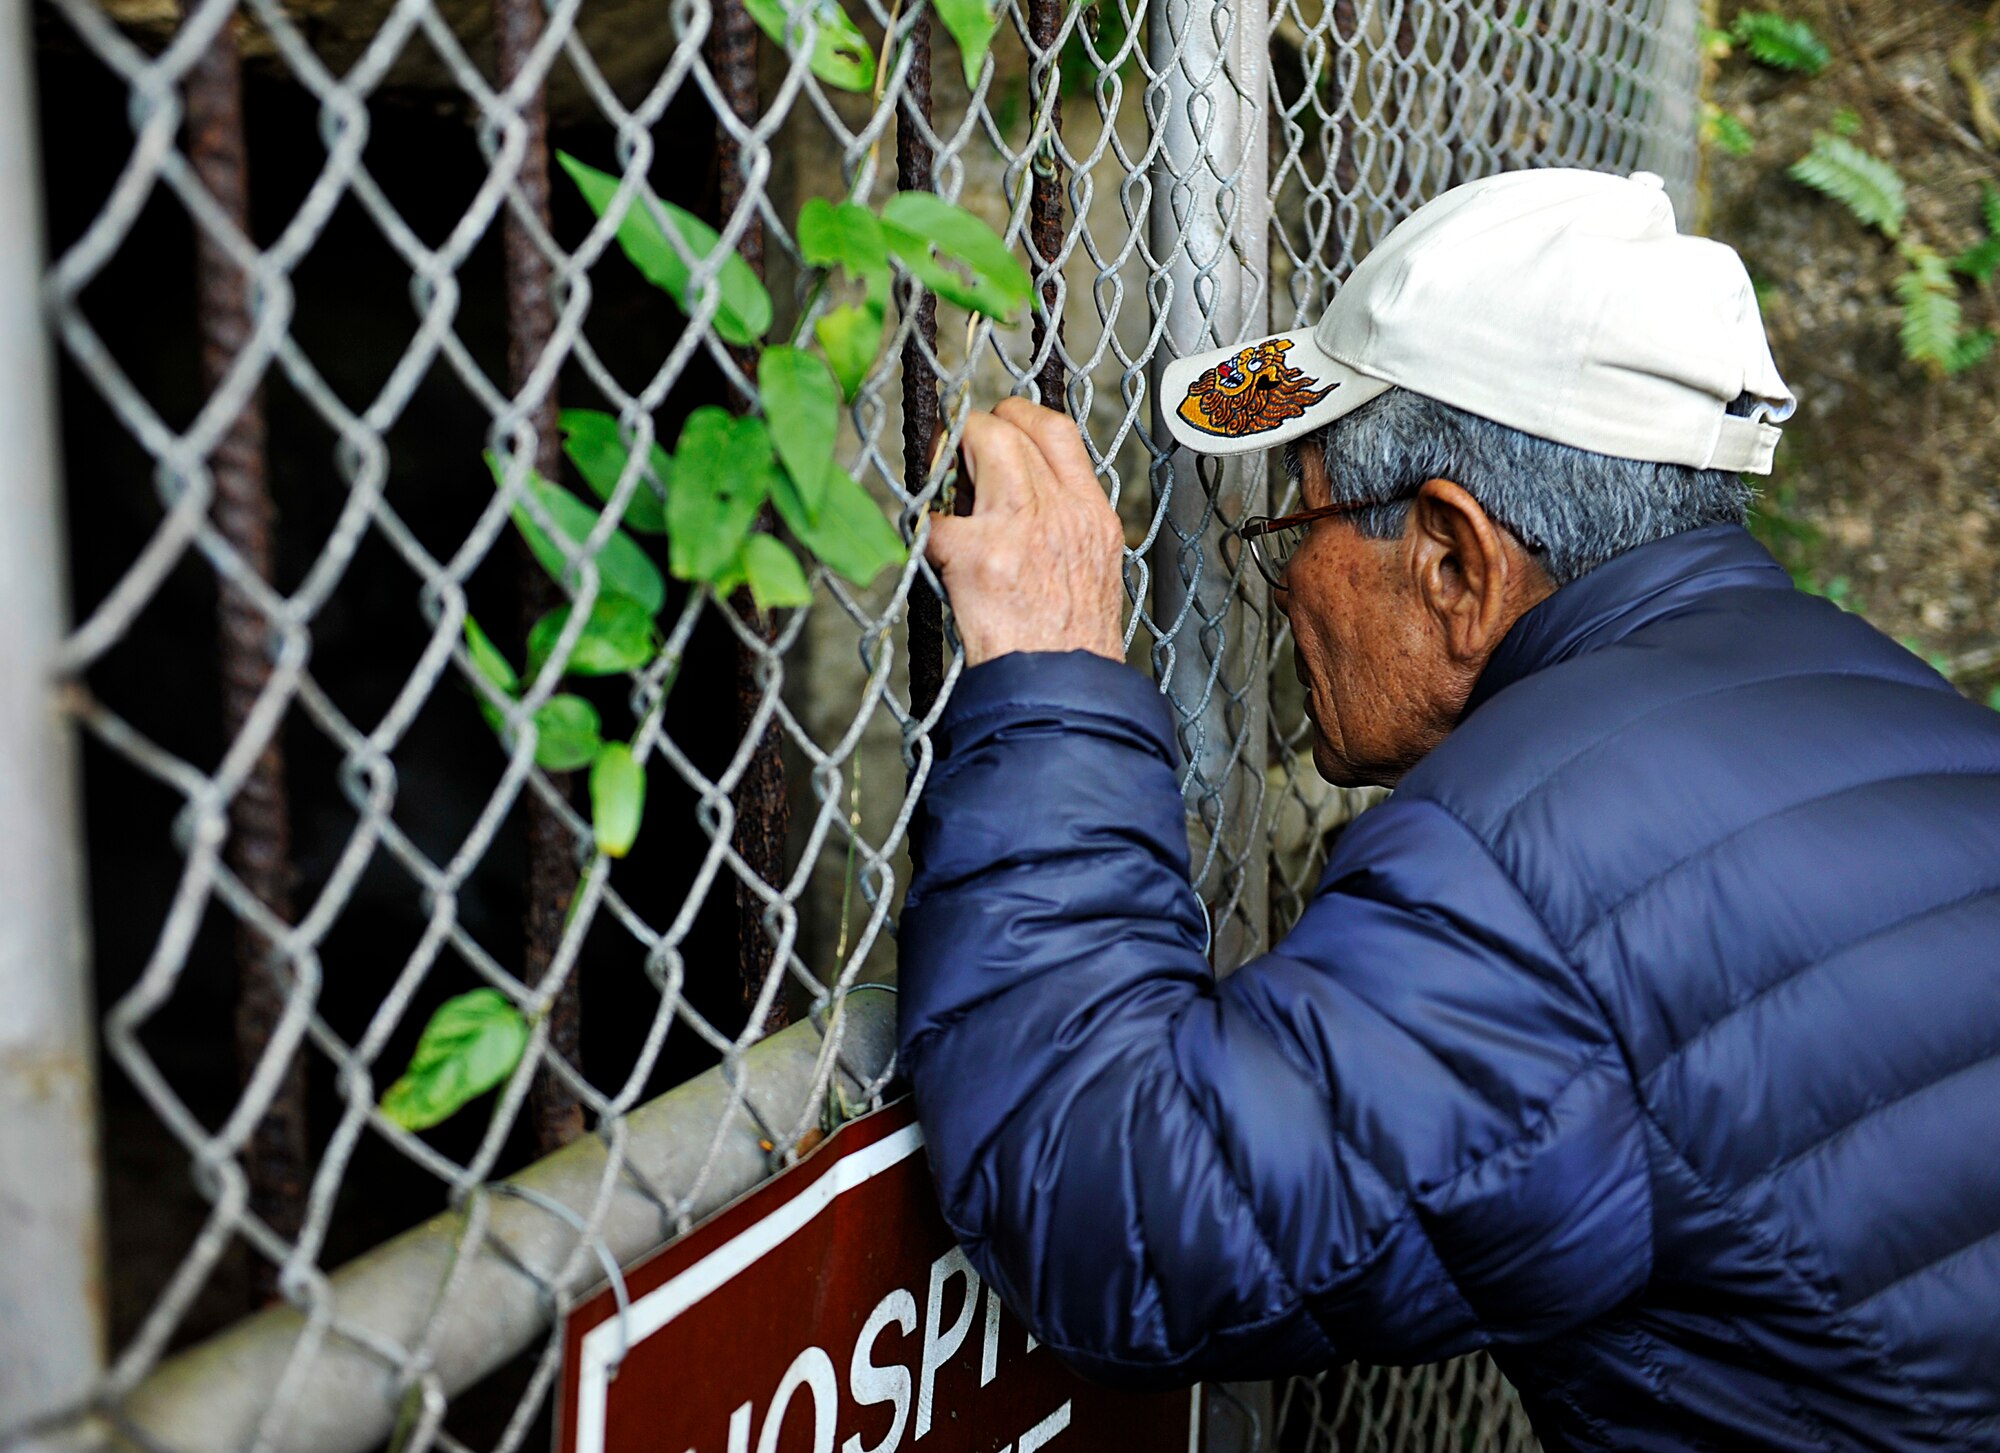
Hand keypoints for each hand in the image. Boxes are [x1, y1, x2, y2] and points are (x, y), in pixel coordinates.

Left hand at [927, 398, 1125, 667]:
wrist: (1061, 695)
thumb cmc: (1071, 648)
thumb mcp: (1092, 573)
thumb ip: (1064, 528)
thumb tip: (1019, 500)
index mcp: (1092, 515)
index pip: (1059, 432)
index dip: (1021, 419)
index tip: (1000, 429)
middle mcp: (1060, 511)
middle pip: (1014, 428)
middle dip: (978, 428)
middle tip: (957, 448)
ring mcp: (1018, 528)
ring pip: (980, 442)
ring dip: (950, 453)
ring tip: (940, 481)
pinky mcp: (976, 556)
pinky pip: (934, 517)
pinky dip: (923, 528)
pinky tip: (927, 548)